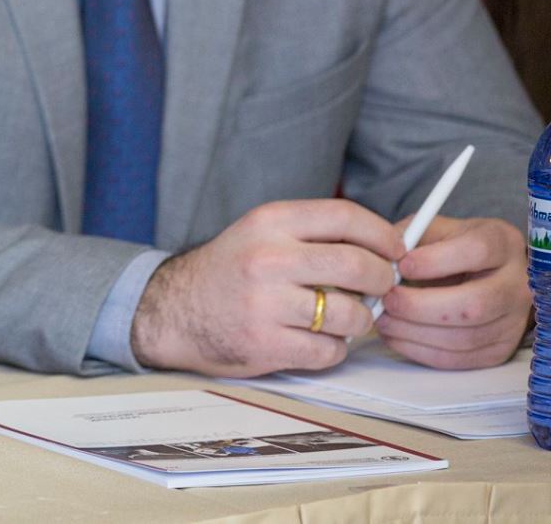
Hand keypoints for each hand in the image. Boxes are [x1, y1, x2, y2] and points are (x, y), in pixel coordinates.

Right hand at [130, 198, 400, 376]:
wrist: (172, 311)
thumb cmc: (228, 272)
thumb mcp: (260, 233)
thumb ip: (313, 234)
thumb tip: (382, 247)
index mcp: (269, 222)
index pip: (346, 217)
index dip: (383, 234)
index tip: (396, 249)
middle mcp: (268, 258)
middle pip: (359, 266)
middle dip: (382, 280)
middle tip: (380, 288)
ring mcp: (266, 303)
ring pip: (351, 315)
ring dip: (358, 321)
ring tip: (340, 318)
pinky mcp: (266, 344)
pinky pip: (330, 351)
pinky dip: (331, 349)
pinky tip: (313, 339)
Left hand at [374, 214, 530, 368]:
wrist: (486, 273)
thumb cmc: (452, 247)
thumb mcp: (434, 229)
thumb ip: (409, 238)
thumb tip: (379, 260)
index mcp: (501, 243)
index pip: (477, 251)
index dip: (435, 261)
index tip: (401, 265)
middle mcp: (515, 285)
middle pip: (474, 305)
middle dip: (421, 306)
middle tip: (386, 300)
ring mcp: (511, 322)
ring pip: (465, 337)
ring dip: (415, 332)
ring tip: (383, 319)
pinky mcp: (498, 350)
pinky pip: (459, 359)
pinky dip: (421, 350)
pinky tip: (396, 335)